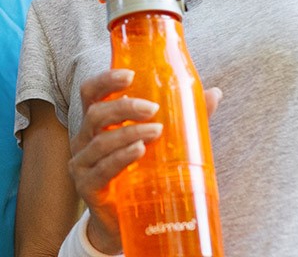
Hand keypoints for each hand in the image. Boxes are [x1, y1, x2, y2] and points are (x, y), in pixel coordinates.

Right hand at [69, 70, 222, 252]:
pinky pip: (102, 168)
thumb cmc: (139, 172)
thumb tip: (215, 93)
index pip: (91, 92)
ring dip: (129, 132)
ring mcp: (82, 163)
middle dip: (125, 107)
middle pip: (96, 113)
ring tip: (156, 131)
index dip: (106, 80)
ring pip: (101, 141)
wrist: (122, 222)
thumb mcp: (159, 142)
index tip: (130, 75)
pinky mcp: (87, 186)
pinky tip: (139, 151)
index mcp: (98, 122)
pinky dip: (121, 157)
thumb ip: (184, 118)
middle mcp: (84, 138)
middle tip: (153, 109)